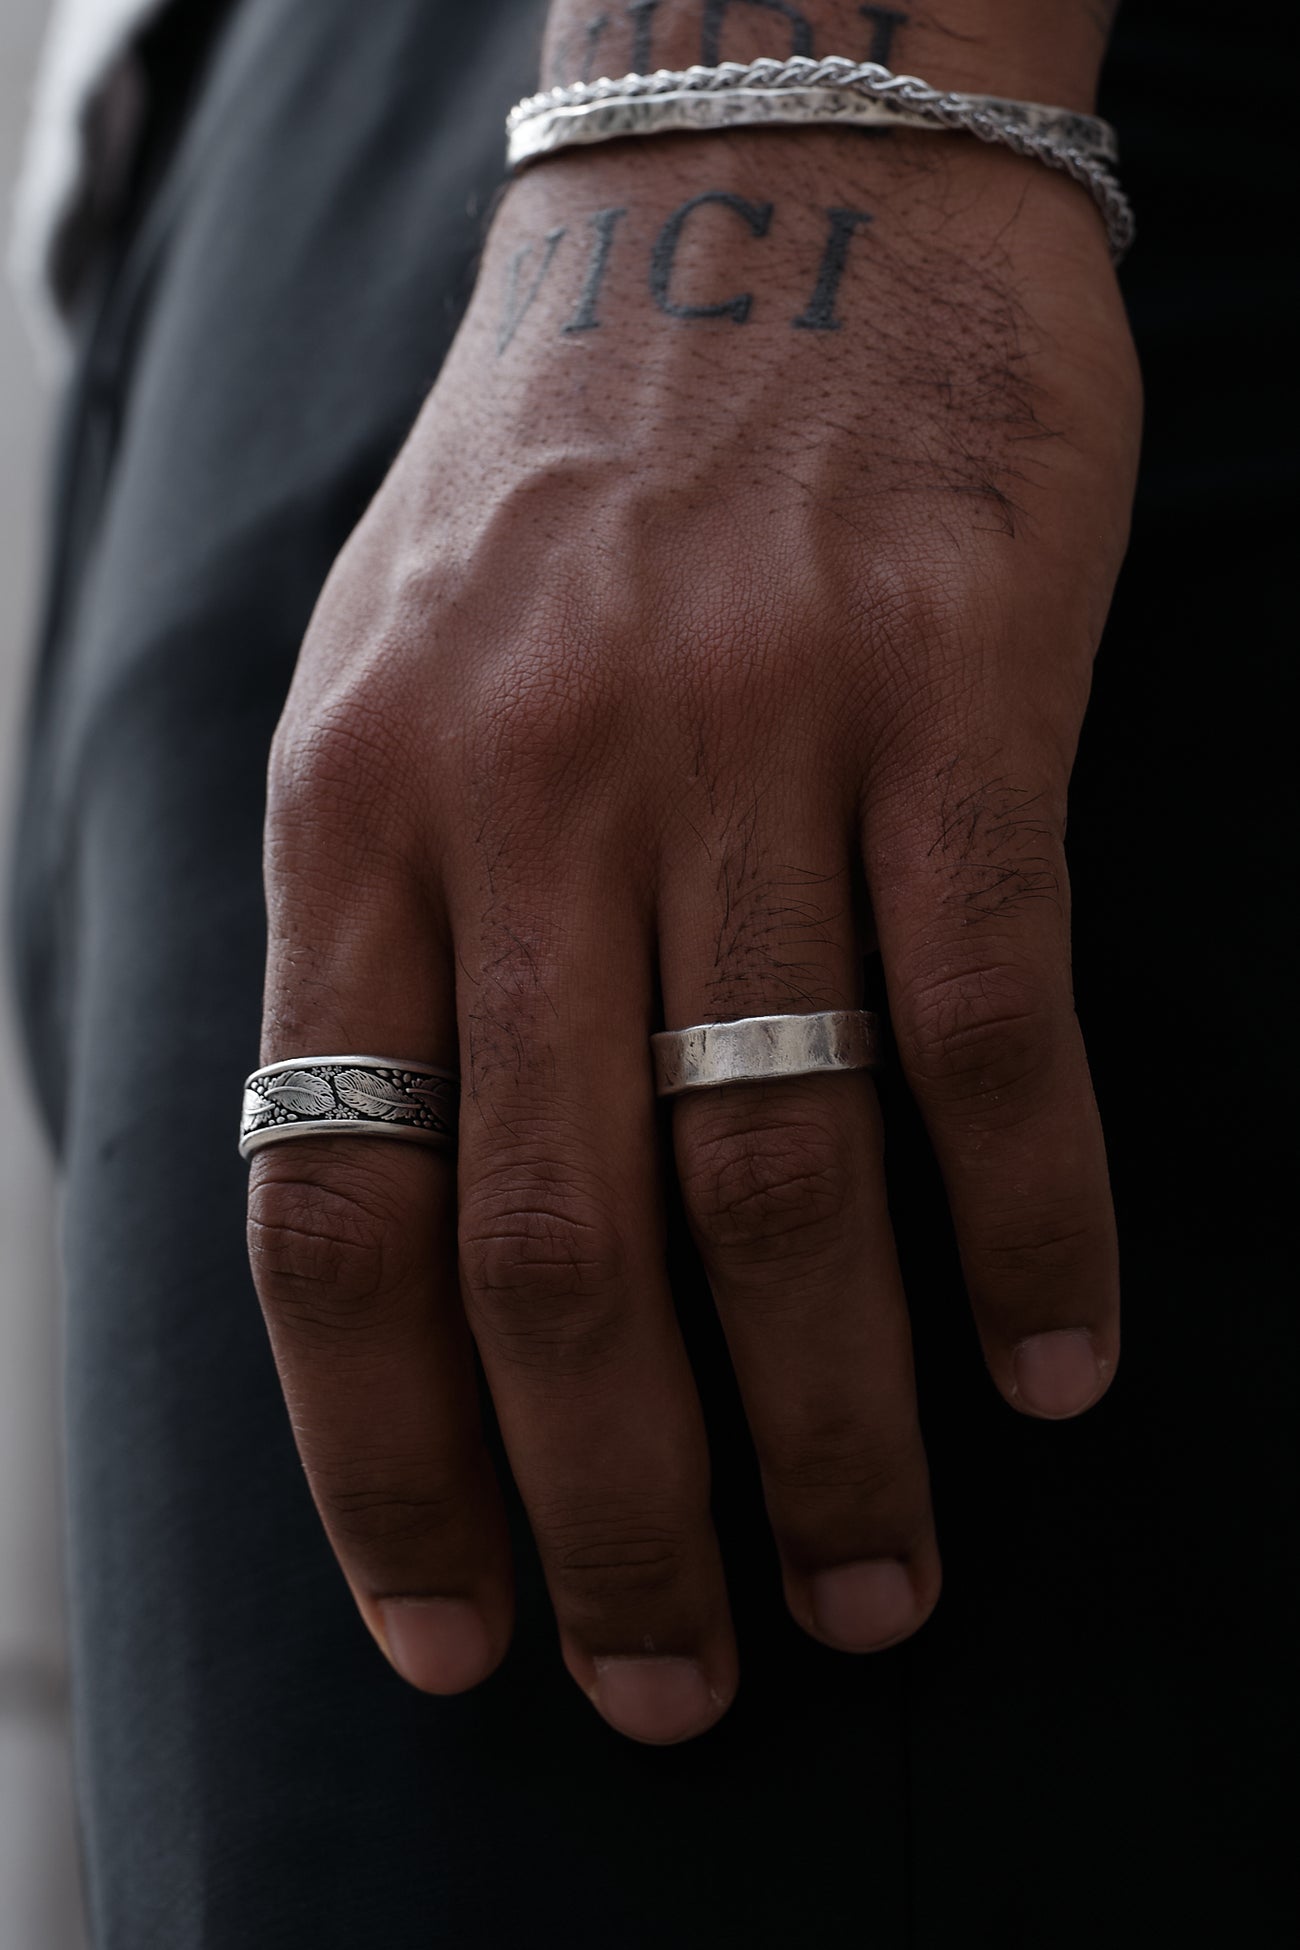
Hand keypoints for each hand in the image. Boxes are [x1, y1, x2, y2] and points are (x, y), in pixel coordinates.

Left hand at [245, 127, 1140, 1743]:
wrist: (760, 177)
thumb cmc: (568, 479)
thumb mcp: (382, 684)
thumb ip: (376, 934)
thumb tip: (392, 1214)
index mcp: (357, 810)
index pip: (326, 1210)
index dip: (381, 1461)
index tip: (452, 1637)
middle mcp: (532, 795)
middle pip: (548, 1244)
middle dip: (611, 1511)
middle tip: (675, 1687)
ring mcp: (748, 741)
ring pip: (773, 1168)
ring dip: (831, 1421)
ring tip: (874, 1589)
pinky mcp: (950, 692)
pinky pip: (988, 1016)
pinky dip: (1028, 1220)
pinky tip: (1056, 1363)